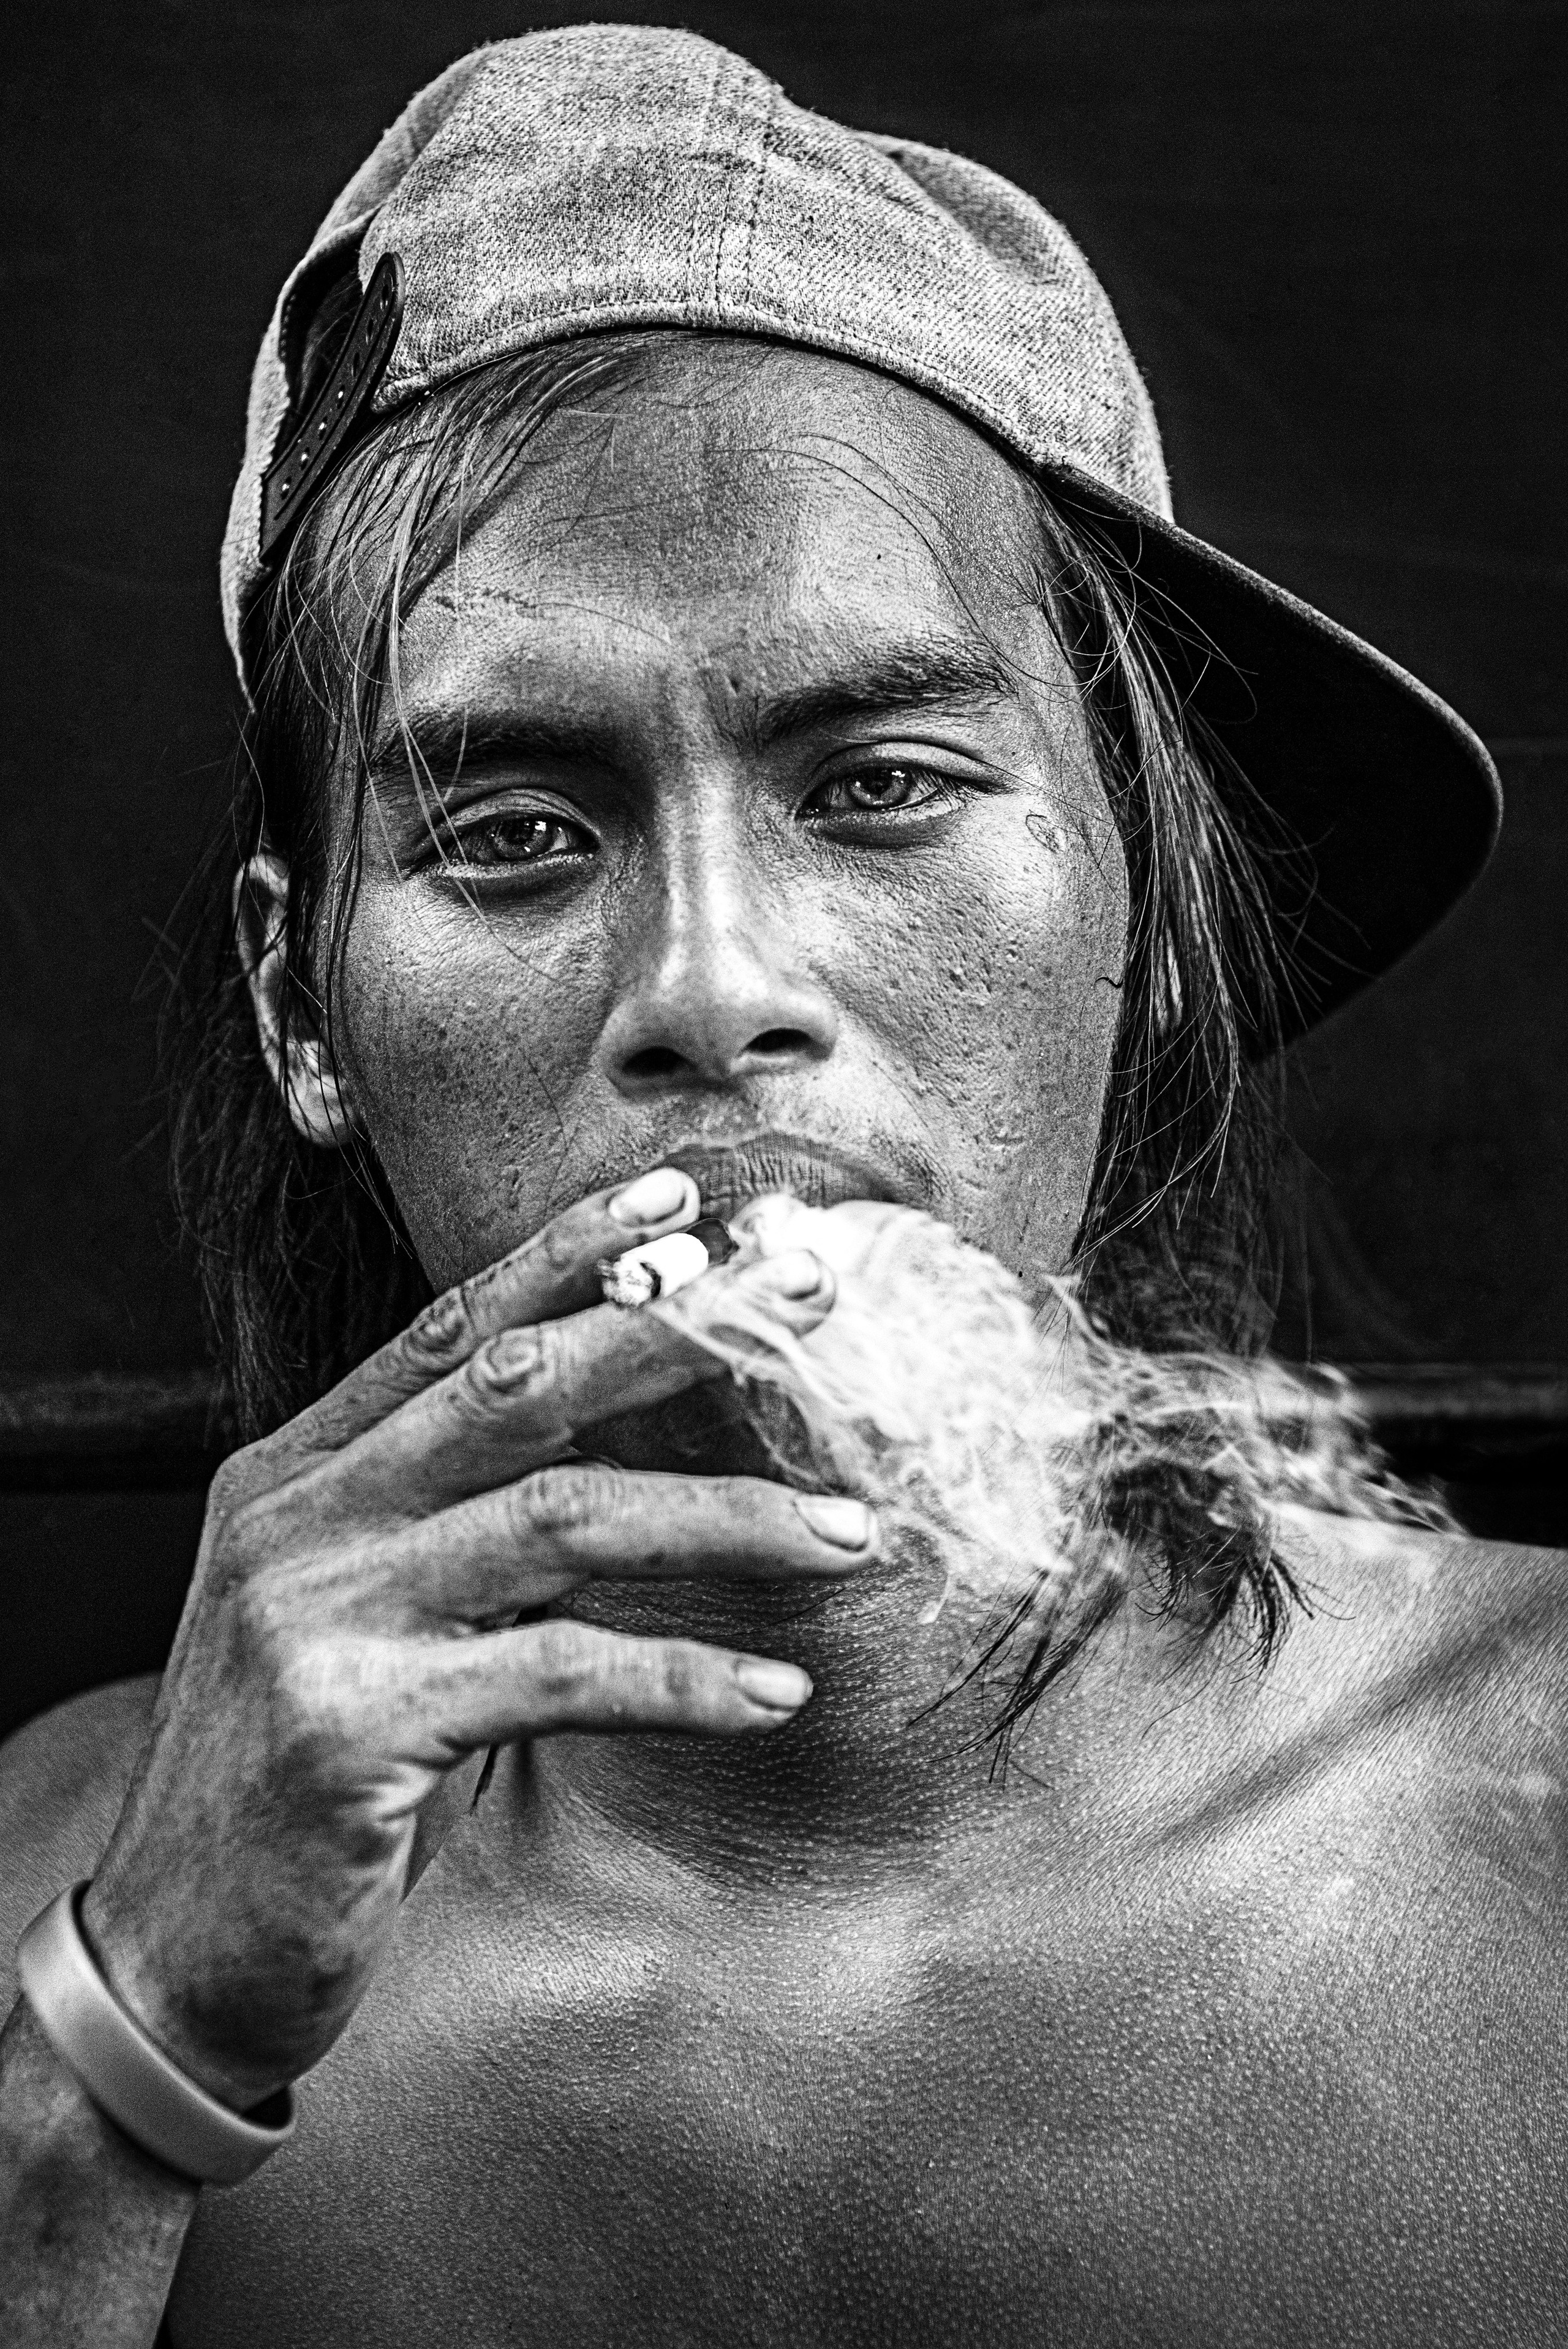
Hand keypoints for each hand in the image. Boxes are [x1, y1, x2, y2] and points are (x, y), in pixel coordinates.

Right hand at [80, 1169, 873, 2108]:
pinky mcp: (356, 1728)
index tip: (685, 1201)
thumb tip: (610, 1451)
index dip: (569, 1253)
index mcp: (296, 1475)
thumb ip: (448, 1528)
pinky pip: (563, 1675)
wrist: (169, 1952)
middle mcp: (299, 1521)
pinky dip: (684, 1677)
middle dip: (677, 1334)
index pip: (447, 1331)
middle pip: (519, 1390)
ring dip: (728, 1522)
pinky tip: (774, 1694)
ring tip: (849, 1534)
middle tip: (810, 1301)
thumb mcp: (359, 1618)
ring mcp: (320, 1617)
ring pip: (564, 1520)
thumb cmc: (303, 1780)